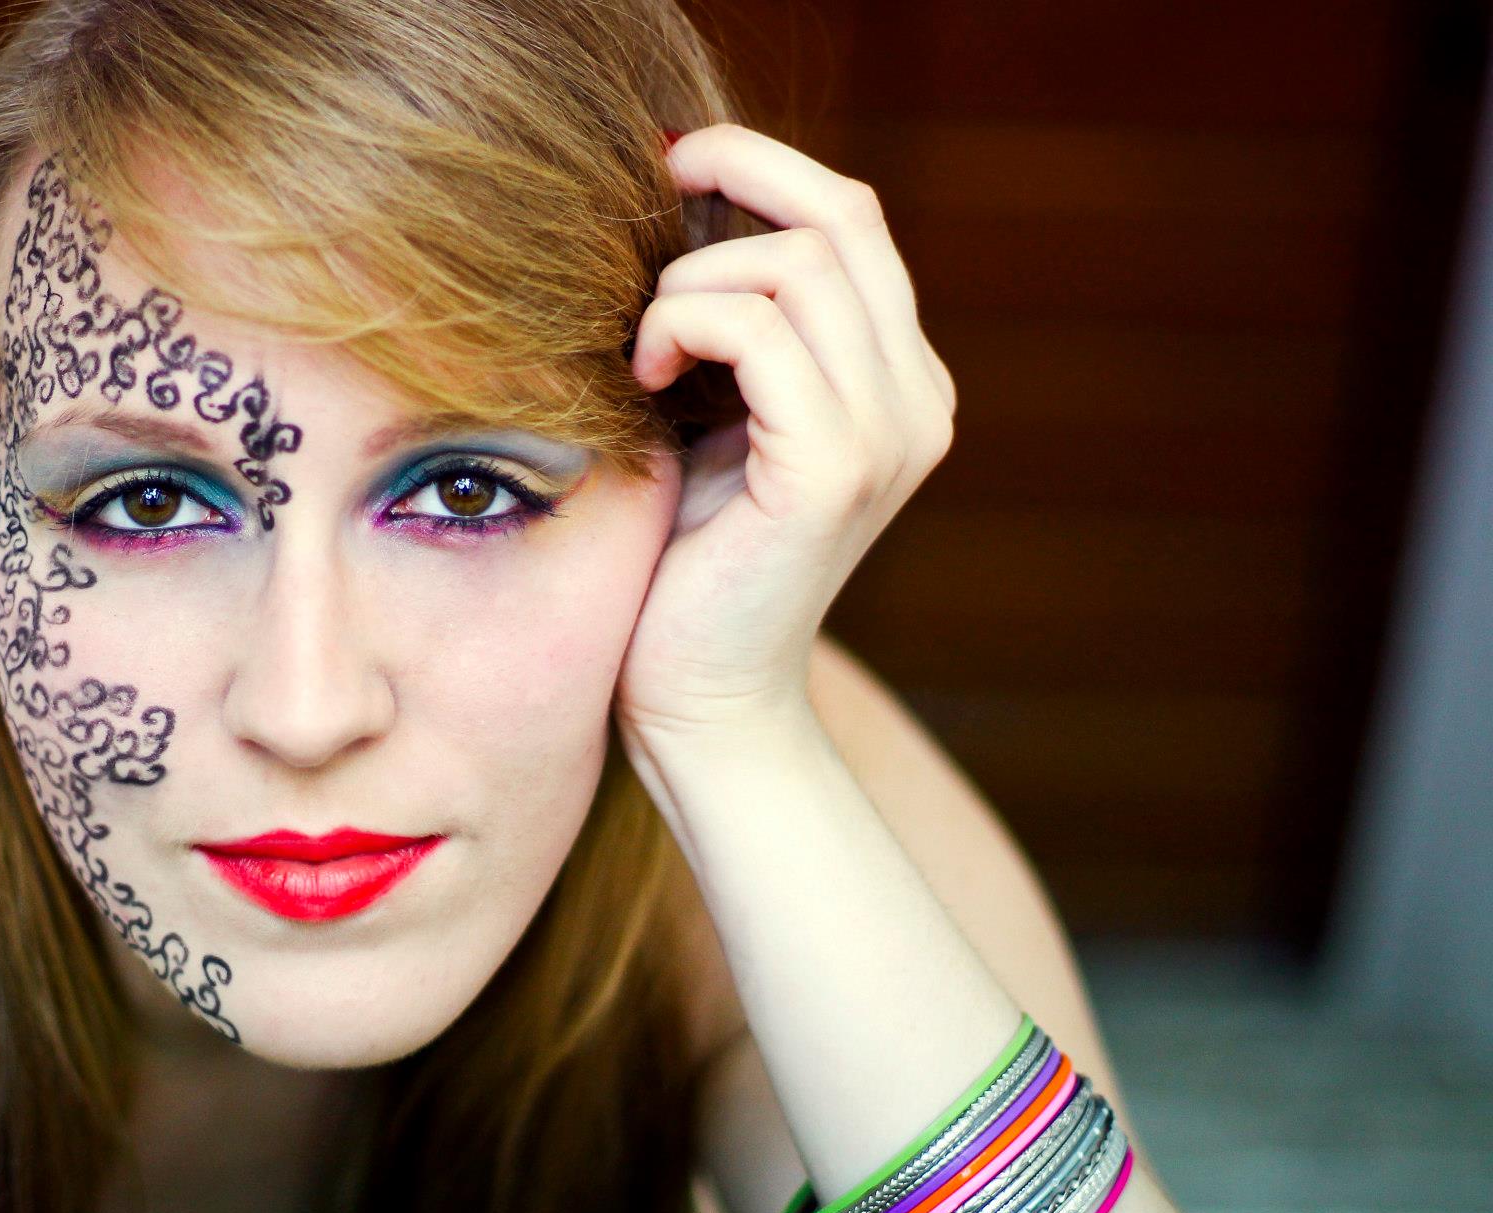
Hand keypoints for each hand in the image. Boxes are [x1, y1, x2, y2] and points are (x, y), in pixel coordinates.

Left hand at [615, 123, 955, 747]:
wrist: (698, 701)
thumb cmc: (685, 563)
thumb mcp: (717, 420)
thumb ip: (736, 332)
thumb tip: (679, 204)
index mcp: (899, 381)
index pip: (853, 220)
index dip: (762, 165)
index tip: (671, 166)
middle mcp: (918, 398)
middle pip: (838, 219)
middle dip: (727, 192)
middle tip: (642, 232)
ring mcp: (890, 432)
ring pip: (796, 265)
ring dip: (691, 284)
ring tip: (645, 353)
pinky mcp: (836, 470)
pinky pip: (760, 332)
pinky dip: (685, 327)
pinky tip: (647, 377)